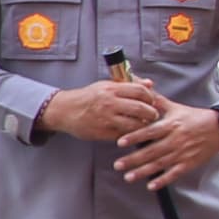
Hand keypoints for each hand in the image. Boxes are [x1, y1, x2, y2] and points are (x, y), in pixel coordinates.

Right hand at [38, 77, 165, 143]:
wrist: (64, 110)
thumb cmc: (89, 97)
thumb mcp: (107, 85)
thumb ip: (129, 84)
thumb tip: (150, 84)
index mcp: (112, 89)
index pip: (141, 92)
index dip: (151, 97)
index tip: (152, 102)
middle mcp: (109, 103)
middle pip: (142, 109)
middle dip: (152, 113)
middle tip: (153, 115)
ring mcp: (106, 119)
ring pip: (135, 125)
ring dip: (144, 126)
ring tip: (144, 124)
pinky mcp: (103, 132)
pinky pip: (124, 135)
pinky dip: (131, 134)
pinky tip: (131, 131)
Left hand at [115, 102, 218, 190]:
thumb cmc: (195, 117)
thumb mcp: (177, 107)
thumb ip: (158, 102)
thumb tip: (143, 90)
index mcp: (172, 125)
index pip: (150, 131)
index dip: (134, 137)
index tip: (120, 142)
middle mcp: (176, 139)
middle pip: (152, 151)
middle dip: (134, 159)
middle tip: (117, 165)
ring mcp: (183, 152)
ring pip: (160, 164)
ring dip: (143, 171)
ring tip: (128, 177)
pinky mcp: (190, 163)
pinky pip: (175, 173)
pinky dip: (163, 180)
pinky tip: (151, 185)